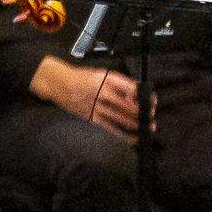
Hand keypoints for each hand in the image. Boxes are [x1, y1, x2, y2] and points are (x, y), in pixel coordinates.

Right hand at [30, 57, 148, 140]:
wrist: (59, 83)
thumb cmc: (83, 77)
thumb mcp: (103, 73)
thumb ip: (120, 83)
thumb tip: (139, 92)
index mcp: (108, 79)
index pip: (132, 88)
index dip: (144, 96)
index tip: (152, 101)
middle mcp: (103, 92)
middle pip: (128, 105)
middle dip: (143, 112)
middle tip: (152, 115)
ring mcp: (96, 106)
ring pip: (121, 118)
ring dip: (137, 124)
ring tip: (149, 127)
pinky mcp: (90, 117)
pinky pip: (109, 128)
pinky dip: (122, 135)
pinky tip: (133, 138)